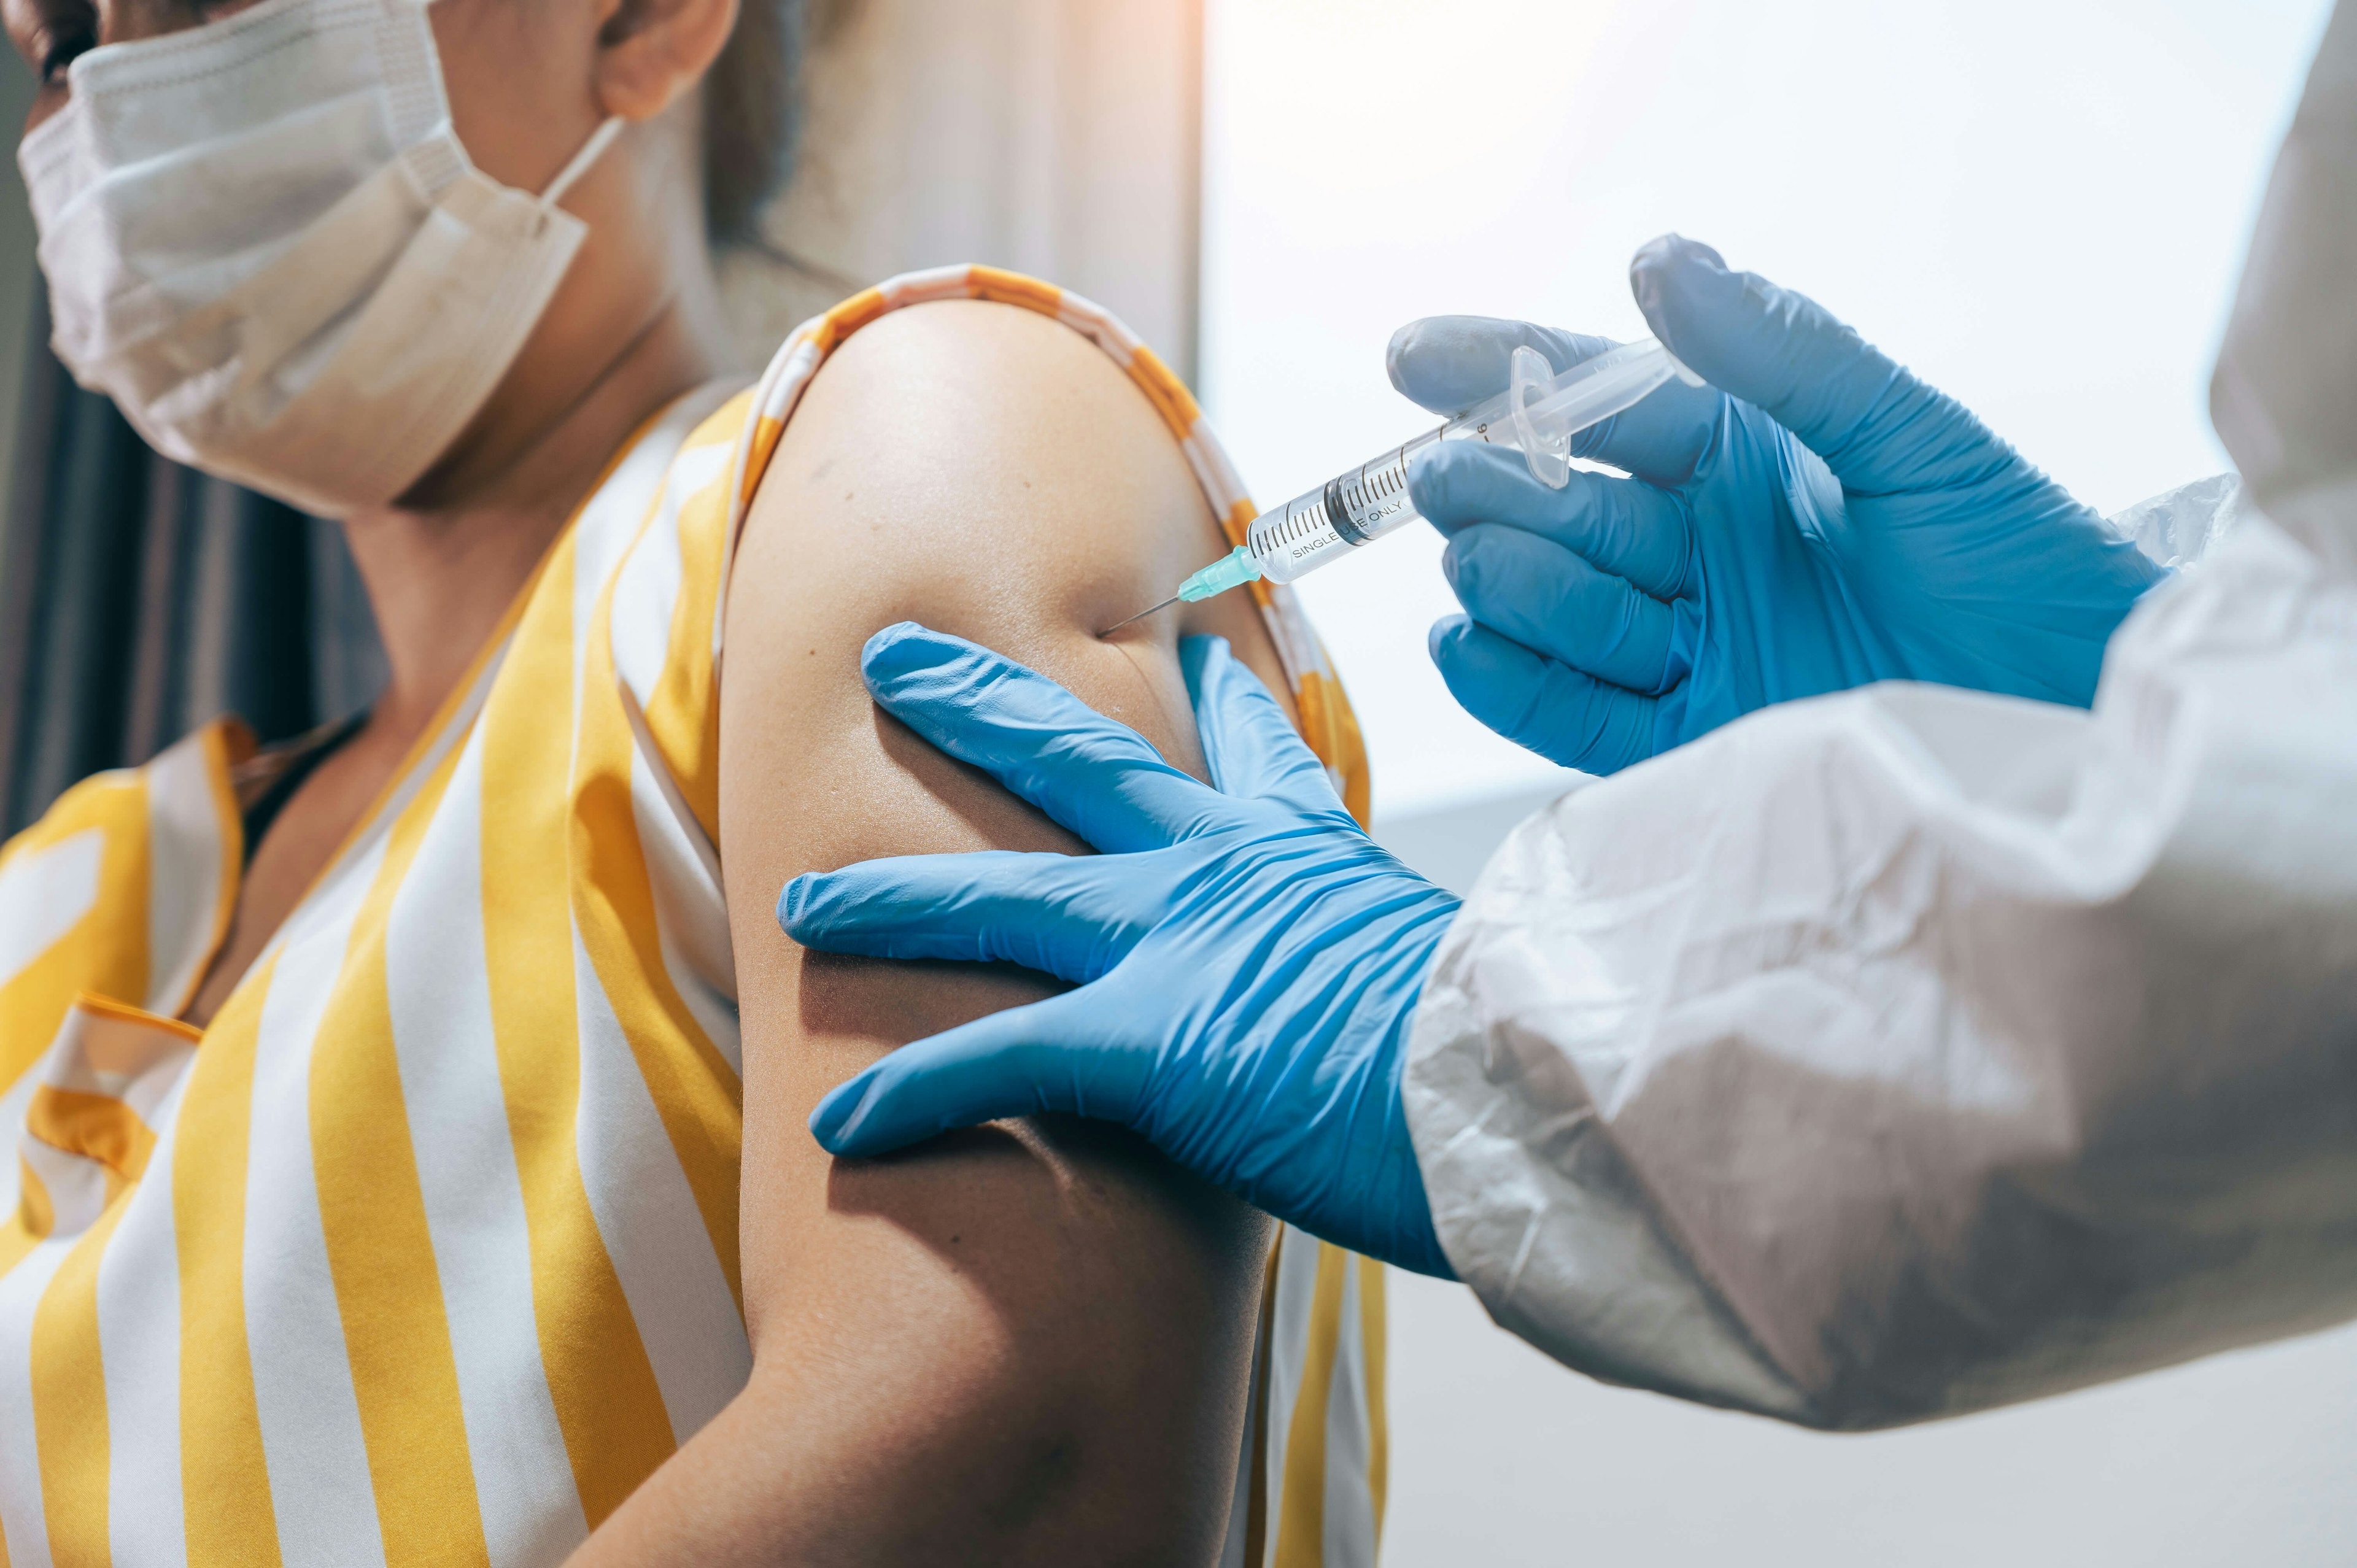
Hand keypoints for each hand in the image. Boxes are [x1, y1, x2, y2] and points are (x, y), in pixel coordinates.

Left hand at [780, 623, 1459, 1277]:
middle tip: (898, 656)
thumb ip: (1424, 981)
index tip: (1189, 654)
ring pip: (998, 895)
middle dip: (975, 702)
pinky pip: (996, 1055)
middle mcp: (1230, 872)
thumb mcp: (1475, 978)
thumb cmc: (1516, 1057)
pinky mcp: (1149, 1032)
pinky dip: (914, 1090)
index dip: (1215, 701)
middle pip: (1076, 757)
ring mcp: (1179, 938)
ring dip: (888, 903)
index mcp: (1314, 857)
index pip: (1255, 752)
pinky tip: (838, 1127)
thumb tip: (1458, 1025)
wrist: (1529, 1097)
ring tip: (799, 907)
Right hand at [1392, 234, 2166, 773]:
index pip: (1600, 404)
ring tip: (1485, 560)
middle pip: (1563, 509)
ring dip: (1512, 581)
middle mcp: (1701, 551)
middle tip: (1452, 477)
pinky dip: (1509, 683)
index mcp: (1745, 460)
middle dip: (1497, 486)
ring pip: (1556, 607)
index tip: (1415, 355)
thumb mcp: (1915, 435)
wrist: (2088, 717)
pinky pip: (1572, 714)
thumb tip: (1662, 261)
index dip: (1504, 373)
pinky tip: (1465, 645)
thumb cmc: (2021, 562)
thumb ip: (1785, 353)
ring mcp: (1690, 648)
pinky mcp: (1688, 745)